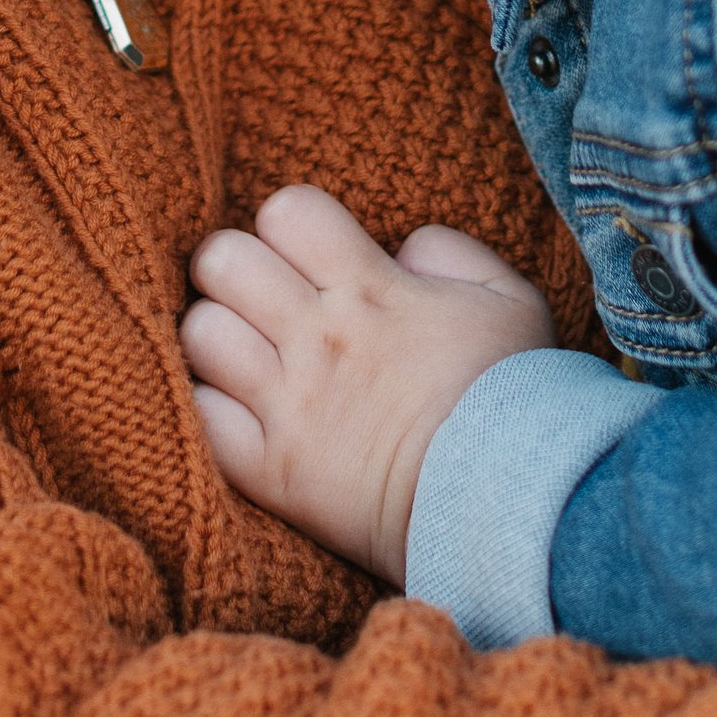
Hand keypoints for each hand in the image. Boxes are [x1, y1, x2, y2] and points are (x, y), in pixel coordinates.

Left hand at [182, 186, 552, 586]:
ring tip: (244, 356)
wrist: (510, 506)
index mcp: (372, 288)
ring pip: (200, 333)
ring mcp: (291, 405)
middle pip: (222, 260)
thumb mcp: (510, 301)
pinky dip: (209, 408)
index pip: (287, 210)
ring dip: (216, 338)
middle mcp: (320, 337)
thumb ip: (452, 253)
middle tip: (261, 301)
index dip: (290, 225)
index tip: (307, 257)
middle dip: (234, 270)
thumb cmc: (517, 399)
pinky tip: (237, 411)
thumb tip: (401, 248)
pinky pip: (201, 417)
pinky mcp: (273, 471)